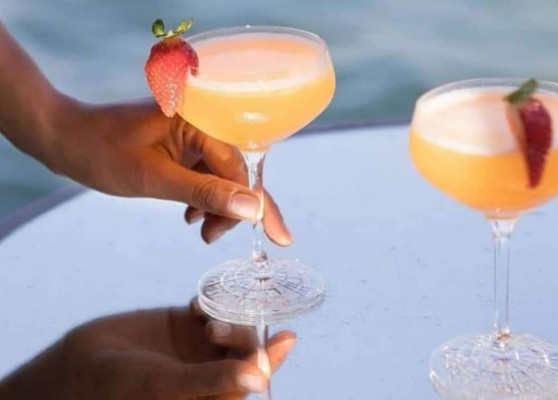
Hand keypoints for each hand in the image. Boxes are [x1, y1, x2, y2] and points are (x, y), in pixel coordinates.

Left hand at [0, 25, 289, 244]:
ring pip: (222, 177)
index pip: (240, 170)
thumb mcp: (155, 179)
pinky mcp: (184, 144)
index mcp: (201, 120)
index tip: (281, 239)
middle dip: (230, 209)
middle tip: (211, 238)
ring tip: (197, 228)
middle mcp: (203, 122)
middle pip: (235, 174)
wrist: (66, 139)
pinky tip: (190, 214)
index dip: (258, 207)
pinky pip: (206, 173)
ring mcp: (194, 133)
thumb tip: (253, 209)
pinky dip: (203, 197)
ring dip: (215, 206)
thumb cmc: (102, 153)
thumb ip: (206, 192)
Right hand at [0, 301, 295, 399]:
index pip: (252, 375)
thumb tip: (261, 379)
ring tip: (205, 320)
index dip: (270, 358)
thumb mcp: (170, 387)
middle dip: (244, 332)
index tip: (287, 336)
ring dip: (228, 314)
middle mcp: (211, 369)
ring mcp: (197, 346)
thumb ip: (214, 381)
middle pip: (245, 346)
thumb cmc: (120, 392)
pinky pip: (209, 305)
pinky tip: (199, 301)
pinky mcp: (183, 323)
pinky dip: (211, 299)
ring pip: (230, 323)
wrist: (76, 369)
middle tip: (225, 324)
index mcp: (214, 392)